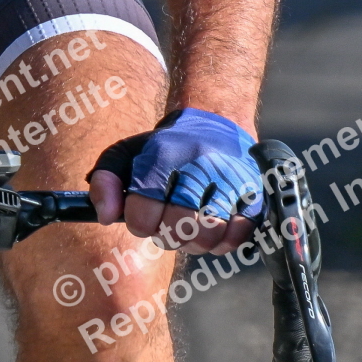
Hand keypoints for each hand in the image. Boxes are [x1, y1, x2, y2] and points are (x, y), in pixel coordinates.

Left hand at [88, 107, 262, 256]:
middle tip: (169, 221)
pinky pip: (236, 237)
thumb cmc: (166, 148)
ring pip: (209, 236)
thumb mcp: (127, 154)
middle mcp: (201, 165)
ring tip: (191, 223)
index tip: (144, 215)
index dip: (140, 222)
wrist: (216, 121)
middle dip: (168, 234)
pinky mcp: (256, 194)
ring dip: (195, 240)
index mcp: (164, 155)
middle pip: (178, 228)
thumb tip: (106, 216)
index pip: (143, 213)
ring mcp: (233, 179)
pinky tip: (213, 224)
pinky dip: (222, 240)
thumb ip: (105, 182)